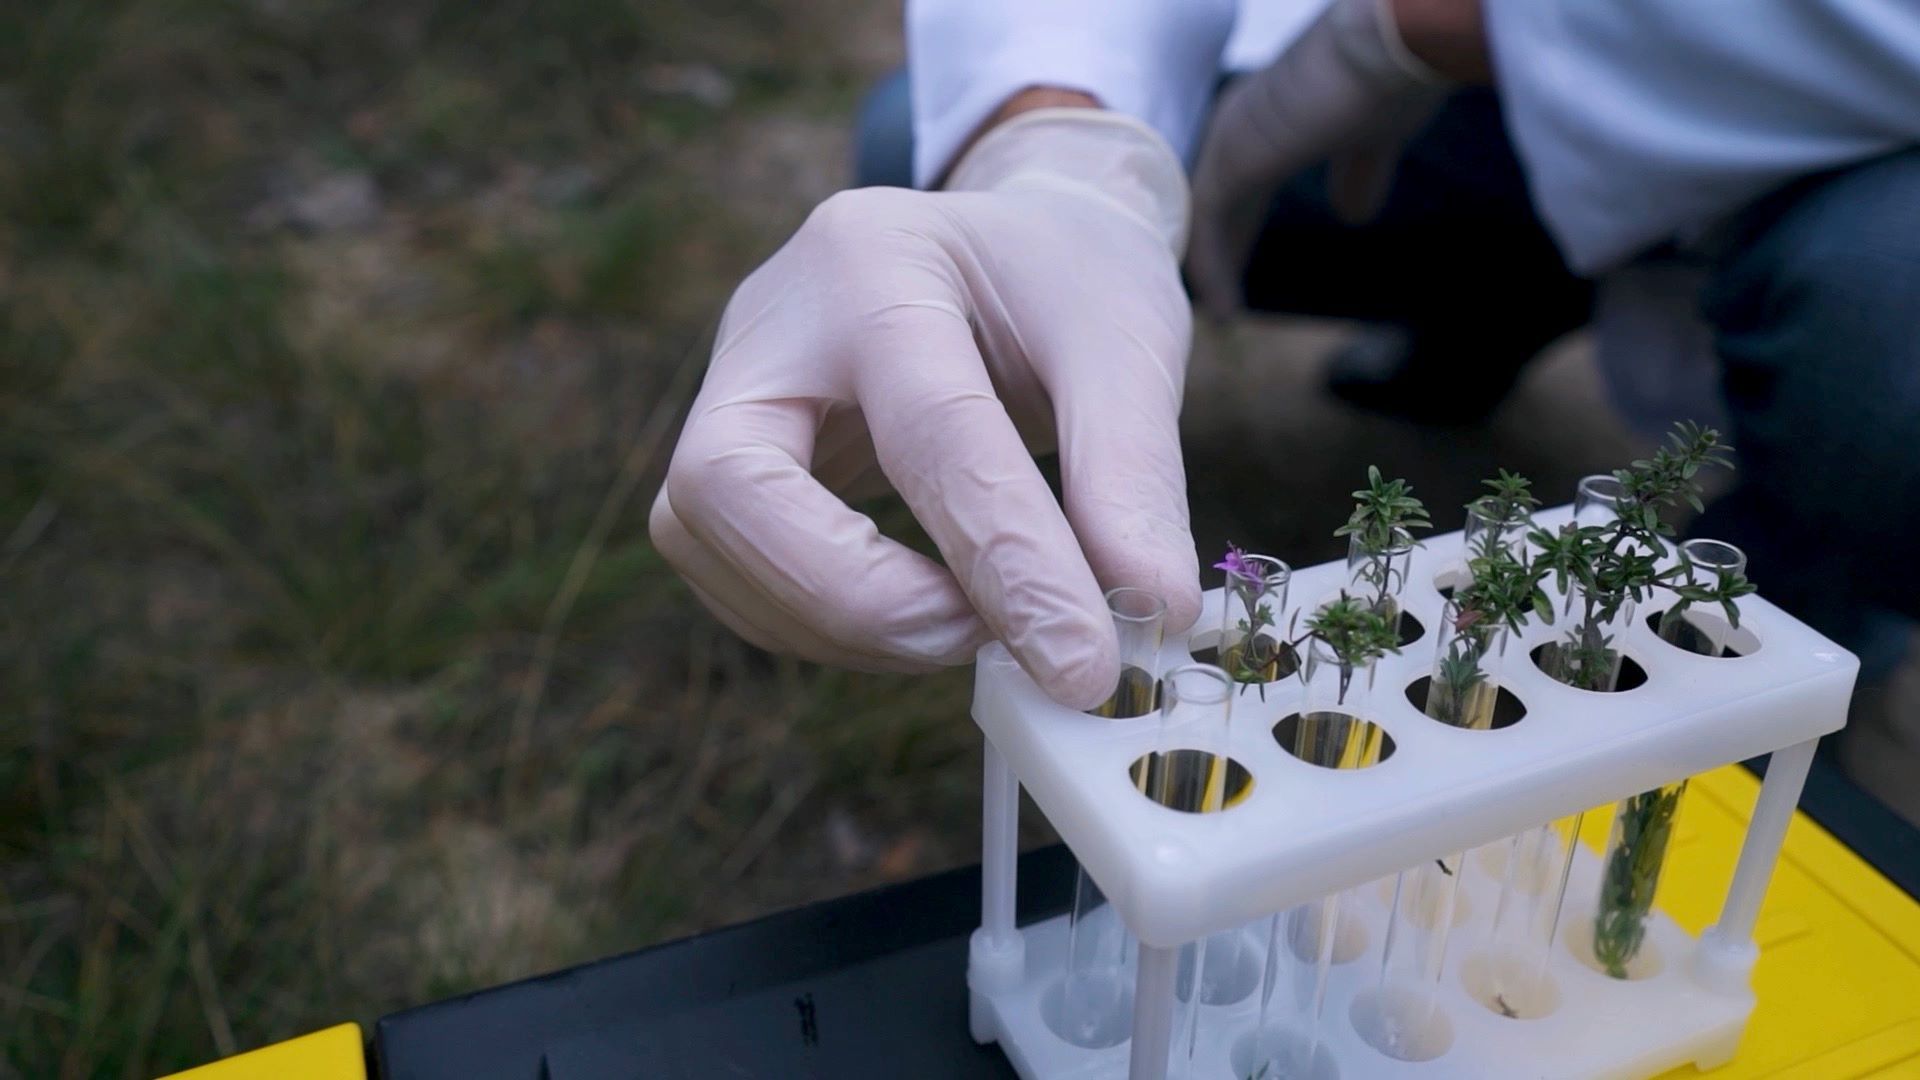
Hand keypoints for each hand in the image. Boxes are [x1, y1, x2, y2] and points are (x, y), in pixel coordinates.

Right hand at [649, 108, 1202, 707]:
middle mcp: (769, 321)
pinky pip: (732, 571)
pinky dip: (828, 624)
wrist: (1009, 242)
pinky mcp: (727, 459)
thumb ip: (1133, 473)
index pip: (927, 430)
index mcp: (876, 261)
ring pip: (708, 542)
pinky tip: (928, 615)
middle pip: (724, 483)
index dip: (1005, 561)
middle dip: (851, 598)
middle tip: (979, 641)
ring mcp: (729, 389)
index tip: (1084, 667)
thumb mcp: (1127, 343)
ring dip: (843, 625)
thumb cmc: (1066, 281)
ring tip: (974, 627)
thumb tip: (1154, 614)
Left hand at [1187, 0, 1485, 317]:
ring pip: (1204, 216)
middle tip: (1221, 300)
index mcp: (1267, 114)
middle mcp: (1238, 123)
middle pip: (1215, 200)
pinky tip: (1225, 308)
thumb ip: (1357, 174)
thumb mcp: (1374, 141)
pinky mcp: (1232, 160)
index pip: (1240, 182)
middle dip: (1218, 249)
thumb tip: (1352, 217)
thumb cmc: (1391, 78)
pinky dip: (1213, 269)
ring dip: (1211, 266)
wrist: (1395, 43)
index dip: (1238, 227)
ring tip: (1221, 315)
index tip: (1237, 267)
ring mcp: (1229, 139)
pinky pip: (1207, 227)